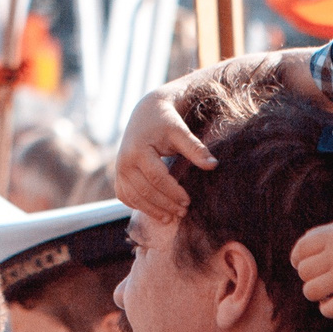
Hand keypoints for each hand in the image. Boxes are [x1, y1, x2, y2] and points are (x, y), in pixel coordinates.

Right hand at [112, 83, 209, 219]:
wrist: (146, 113)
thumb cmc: (165, 122)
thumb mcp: (181, 132)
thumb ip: (195, 148)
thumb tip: (214, 165)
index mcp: (138, 150)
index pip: (156, 178)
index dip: (173, 192)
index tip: (188, 201)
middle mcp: (124, 162)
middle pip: (145, 191)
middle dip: (165, 205)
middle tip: (183, 212)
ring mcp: (119, 170)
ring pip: (134, 198)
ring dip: (152, 210)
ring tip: (170, 218)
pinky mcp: (118, 175)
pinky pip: (125, 196)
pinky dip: (138, 206)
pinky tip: (154, 211)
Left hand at [293, 221, 332, 318]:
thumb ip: (319, 236)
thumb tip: (296, 256)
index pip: (299, 251)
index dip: (298, 260)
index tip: (308, 264)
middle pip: (303, 272)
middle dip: (309, 276)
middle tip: (323, 276)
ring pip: (310, 291)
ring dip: (316, 293)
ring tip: (327, 289)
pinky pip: (329, 309)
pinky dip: (327, 308)